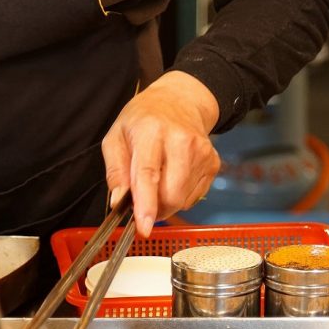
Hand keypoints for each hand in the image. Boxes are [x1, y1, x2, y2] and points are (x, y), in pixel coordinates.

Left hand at [101, 71, 220, 237]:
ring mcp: (202, 152)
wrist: (180, 101)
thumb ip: (115, 171)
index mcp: (152, 132)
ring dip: (166, 202)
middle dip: (155, 207)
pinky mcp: (213, 163)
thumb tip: (119, 201)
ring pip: (183, 199)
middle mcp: (181, 141)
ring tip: (159, 180)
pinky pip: (194, 197)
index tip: (144, 227)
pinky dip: (180, 196)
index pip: (149, 174)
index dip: (146, 205)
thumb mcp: (116, 137)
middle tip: (143, 199)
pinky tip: (174, 176)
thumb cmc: (144, 120)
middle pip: (171, 194)